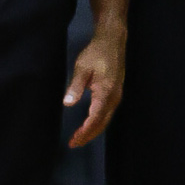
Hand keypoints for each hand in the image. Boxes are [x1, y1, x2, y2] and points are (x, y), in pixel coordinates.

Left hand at [63, 23, 125, 148]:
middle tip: (73, 143)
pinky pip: (108, 113)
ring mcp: (117, 96)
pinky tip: (90, 124)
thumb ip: (75, 86)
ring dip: (93, 130)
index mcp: (105, 92)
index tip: (73, 140)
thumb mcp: (81, 68)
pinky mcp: (116, 93)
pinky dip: (98, 122)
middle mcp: (114, 97)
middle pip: (102, 123)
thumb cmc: (96, 53)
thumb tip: (67, 104)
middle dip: (88, 135)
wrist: (113, 40)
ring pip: (106, 119)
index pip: (95, 119)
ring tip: (79, 137)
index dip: (84, 132)